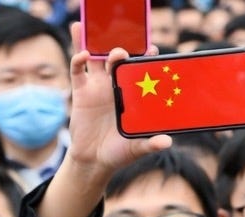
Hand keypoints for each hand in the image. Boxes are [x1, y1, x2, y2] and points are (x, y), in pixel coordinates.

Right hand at [66, 22, 170, 179]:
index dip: (146, 58)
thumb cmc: (120, 151)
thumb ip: (151, 144)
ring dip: (94, 43)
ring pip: (96, 58)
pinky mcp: (81, 92)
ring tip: (93, 28)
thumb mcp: (137, 148)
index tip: (153, 50)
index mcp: (134, 94)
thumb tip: (167, 142)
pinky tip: (83, 54)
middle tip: (125, 44)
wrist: (95, 161)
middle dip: (122, 48)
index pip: (141, 70)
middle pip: (119, 59)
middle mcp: (117, 86)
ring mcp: (98, 87)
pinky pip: (78, 71)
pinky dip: (78, 60)